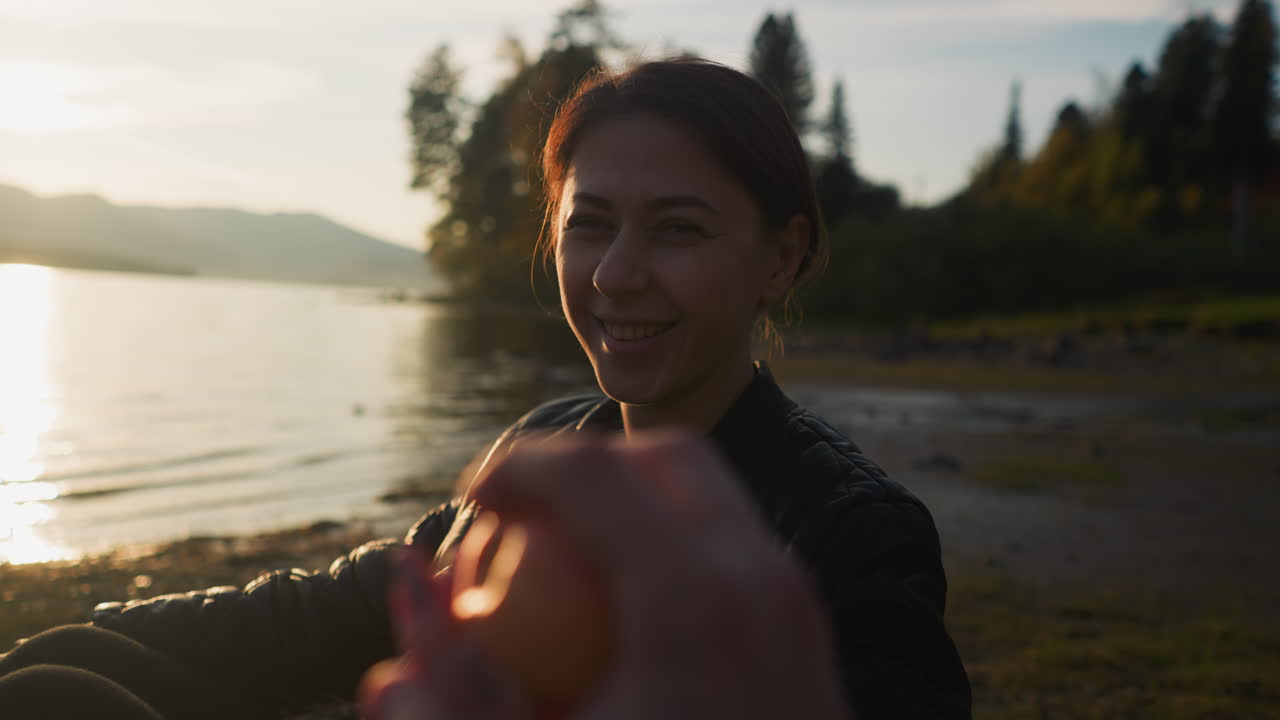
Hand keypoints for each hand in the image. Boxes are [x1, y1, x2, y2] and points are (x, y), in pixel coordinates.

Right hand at [361, 431, 850, 719]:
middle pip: (665, 454)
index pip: (595, 474)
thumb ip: (459, 692)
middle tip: (516, 509)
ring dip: (628, 492)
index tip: (470, 499)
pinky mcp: (806, 619)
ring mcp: (795, 594)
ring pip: (707, 488)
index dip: (518, 465)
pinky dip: (669, 534)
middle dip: (580, 460)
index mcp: (696, 601)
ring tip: (558, 545)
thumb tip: (407, 578)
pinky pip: (730, 537)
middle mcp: (761, 575)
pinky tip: (615, 595)